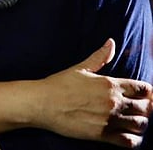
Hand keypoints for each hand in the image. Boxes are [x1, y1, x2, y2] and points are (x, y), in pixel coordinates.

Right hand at [32, 39, 152, 147]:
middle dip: (146, 109)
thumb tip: (111, 42)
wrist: (41, 103)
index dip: (147, 93)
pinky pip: (128, 141)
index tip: (143, 96)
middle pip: (146, 108)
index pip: (144, 89)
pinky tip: (127, 136)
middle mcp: (113, 102)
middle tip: (138, 110)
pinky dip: (133, 140)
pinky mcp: (101, 134)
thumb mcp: (80, 68)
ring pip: (140, 125)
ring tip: (133, 123)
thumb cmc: (58, 85)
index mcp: (110, 84)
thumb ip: (100, 57)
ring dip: (140, 124)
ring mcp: (108, 119)